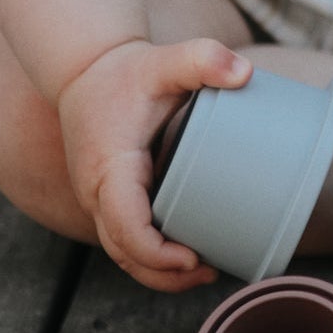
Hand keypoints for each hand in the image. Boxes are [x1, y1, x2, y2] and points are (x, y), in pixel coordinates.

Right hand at [54, 37, 252, 290]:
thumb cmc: (128, 70)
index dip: (155, 250)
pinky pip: (125, 238)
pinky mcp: (108, 198)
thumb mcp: (165, 60)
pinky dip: (150, 258)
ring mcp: (98, 198)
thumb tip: (246, 71)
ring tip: (206, 272)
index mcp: (108, 166)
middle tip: (211, 272)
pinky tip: (187, 259)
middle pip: (123, 251)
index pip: (123, 224)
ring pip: (121, 252)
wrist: (86, 71)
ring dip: (158, 273)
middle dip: (163, 274)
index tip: (192, 258)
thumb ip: (202, 58)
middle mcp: (96, 191)